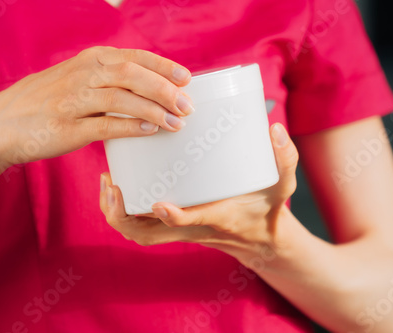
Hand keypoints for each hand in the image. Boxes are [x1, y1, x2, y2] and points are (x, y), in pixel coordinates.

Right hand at [0, 46, 193, 165]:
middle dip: (165, 89)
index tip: (186, 78)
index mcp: (89, 60)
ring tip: (176, 122)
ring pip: (122, 99)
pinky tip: (150, 130)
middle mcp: (82, 75)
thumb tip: (149, 84)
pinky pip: (106, 126)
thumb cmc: (47, 100)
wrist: (3, 123)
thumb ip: (107, 76)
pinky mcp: (67, 128)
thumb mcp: (75, 77)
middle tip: (187, 105)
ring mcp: (73, 101)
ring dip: (155, 110)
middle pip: (132, 75)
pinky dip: (131, 127)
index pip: (134, 57)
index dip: (163, 66)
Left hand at [99, 123, 298, 259]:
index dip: (174, 217)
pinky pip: (142, 227)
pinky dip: (124, 212)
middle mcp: (192, 229)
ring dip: (117, 214)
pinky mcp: (175, 225)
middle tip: (111, 183)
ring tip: (108, 181)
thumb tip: (275, 129)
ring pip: (139, 234)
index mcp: (217, 218)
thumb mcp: (283, 187)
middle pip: (147, 235)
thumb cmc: (267, 210)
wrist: (261, 239)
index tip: (158, 203)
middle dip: (122, 216)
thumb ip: (284, 159)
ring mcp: (180, 230)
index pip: (192, 223)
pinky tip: (119, 184)